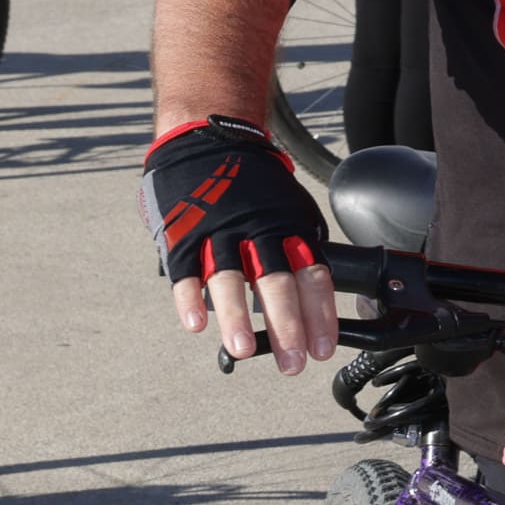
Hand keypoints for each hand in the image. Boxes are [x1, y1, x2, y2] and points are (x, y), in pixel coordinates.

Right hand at [141, 115, 336, 374]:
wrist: (205, 140)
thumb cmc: (253, 185)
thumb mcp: (289, 207)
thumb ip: (301, 247)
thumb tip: (318, 296)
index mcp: (287, 227)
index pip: (312, 275)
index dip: (319, 315)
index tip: (323, 349)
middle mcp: (256, 231)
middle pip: (275, 282)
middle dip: (285, 327)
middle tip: (292, 364)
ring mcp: (217, 232)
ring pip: (228, 278)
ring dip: (236, 317)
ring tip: (242, 349)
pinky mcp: (181, 235)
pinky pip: (185, 270)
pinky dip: (189, 298)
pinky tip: (196, 324)